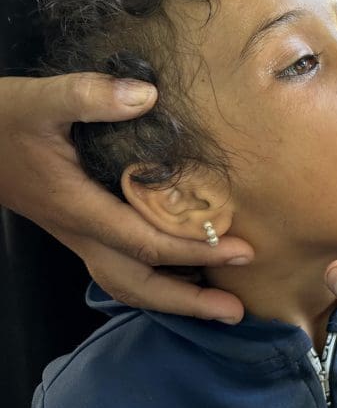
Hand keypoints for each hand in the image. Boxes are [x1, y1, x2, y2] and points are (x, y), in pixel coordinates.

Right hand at [0, 74, 252, 321]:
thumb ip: (89, 95)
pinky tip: (187, 276)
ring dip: (174, 299)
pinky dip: (156, 281)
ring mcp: (80, 235)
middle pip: (138, 283)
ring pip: (128, 283)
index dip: (195, 250)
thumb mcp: (40, 99)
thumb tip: (147, 95)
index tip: (243, 251)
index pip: (145, 241)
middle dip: (188, 302)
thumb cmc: (2, 120)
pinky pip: (122, 268)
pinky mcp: (82, 229)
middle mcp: (81, 232)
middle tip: (236, 312)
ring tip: (218, 308)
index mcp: (78, 208)